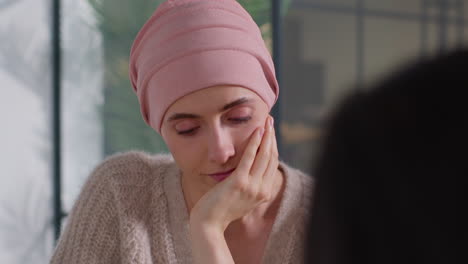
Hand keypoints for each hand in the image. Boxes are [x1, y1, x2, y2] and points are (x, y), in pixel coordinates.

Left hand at [189, 115, 278, 231]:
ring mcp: (252, 186)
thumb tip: (252, 171)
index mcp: (264, 193)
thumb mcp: (242, 199)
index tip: (270, 131)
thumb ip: (250, 186)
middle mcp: (261, 190)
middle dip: (272, 136)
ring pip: (264, 155)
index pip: (273, 164)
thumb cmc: (221, 210)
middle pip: (271, 157)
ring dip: (266, 135)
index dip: (273, 145)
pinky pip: (249, 157)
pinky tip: (256, 130)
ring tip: (266, 121)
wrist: (208, 223)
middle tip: (270, 120)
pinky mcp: (239, 182)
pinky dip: (254, 142)